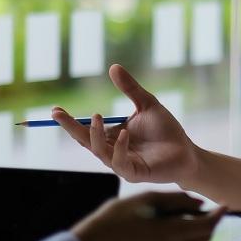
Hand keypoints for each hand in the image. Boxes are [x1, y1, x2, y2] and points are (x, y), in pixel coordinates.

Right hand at [52, 64, 199, 184]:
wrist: (186, 150)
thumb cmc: (166, 130)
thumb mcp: (147, 104)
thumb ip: (130, 89)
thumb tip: (113, 66)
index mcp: (111, 136)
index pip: (85, 129)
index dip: (69, 121)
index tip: (55, 109)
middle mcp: (112, 151)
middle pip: (84, 141)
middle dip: (70, 128)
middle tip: (58, 114)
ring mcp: (121, 164)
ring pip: (99, 152)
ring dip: (95, 135)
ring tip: (97, 116)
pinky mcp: (134, 173)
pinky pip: (120, 162)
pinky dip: (119, 148)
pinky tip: (124, 133)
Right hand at [72, 191, 222, 240]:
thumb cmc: (118, 216)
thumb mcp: (148, 198)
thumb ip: (178, 200)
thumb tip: (200, 205)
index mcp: (173, 232)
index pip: (208, 224)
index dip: (219, 214)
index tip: (224, 206)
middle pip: (205, 238)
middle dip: (208, 224)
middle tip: (200, 211)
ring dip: (198, 237)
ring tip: (184, 223)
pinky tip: (172, 239)